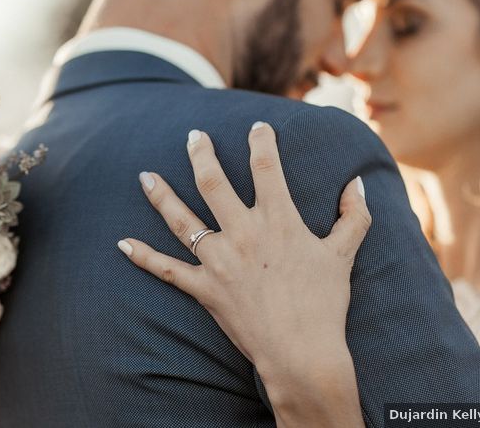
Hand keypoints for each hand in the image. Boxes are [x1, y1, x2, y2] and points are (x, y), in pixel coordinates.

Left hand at [118, 122, 369, 425]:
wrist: (302, 352)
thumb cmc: (325, 303)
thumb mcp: (344, 254)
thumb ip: (353, 216)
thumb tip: (357, 183)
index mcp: (278, 220)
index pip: (266, 167)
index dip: (261, 142)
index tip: (257, 127)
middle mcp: (243, 233)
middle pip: (212, 182)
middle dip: (200, 154)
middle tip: (192, 136)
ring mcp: (219, 261)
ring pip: (181, 219)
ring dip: (161, 195)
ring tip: (145, 175)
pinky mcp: (204, 288)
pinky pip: (166, 269)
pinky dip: (143, 257)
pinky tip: (123, 244)